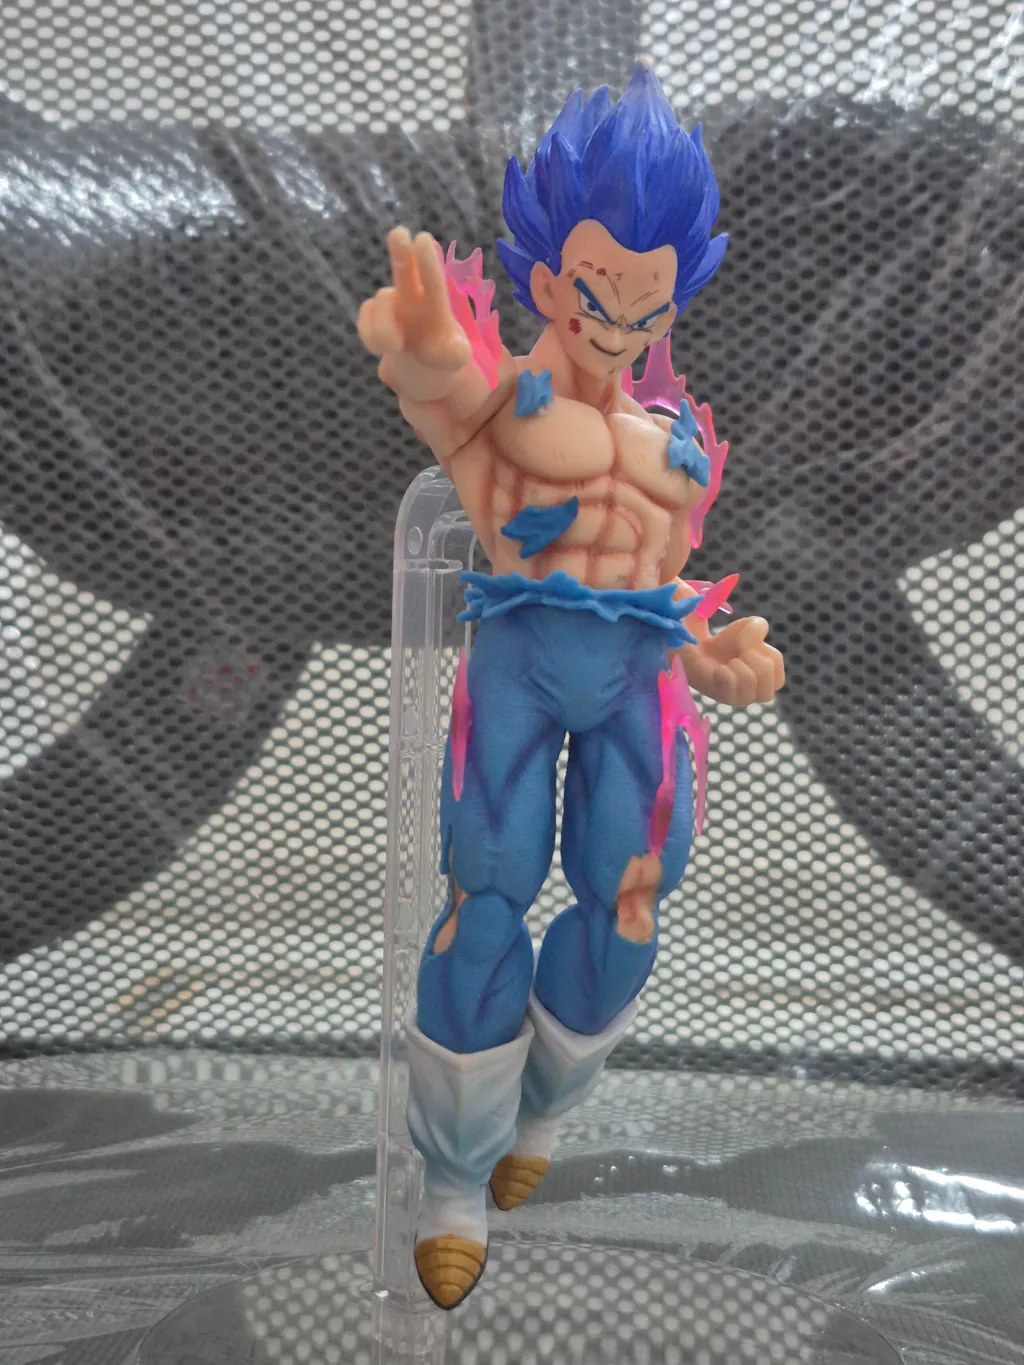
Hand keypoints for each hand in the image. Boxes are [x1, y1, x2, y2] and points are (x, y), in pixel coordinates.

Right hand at [357, 227, 470, 372]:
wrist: (420, 361)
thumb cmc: (441, 354)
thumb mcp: (455, 358)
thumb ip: (457, 354)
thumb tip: (457, 349)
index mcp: (436, 303)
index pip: (433, 282)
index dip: (427, 263)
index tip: (423, 239)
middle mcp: (412, 295)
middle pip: (404, 269)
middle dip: (401, 252)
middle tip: (399, 232)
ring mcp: (389, 303)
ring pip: (379, 307)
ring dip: (385, 332)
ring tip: (399, 346)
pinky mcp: (370, 313)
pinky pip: (365, 327)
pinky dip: (373, 341)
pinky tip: (387, 345)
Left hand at [692, 616, 784, 705]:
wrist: (700, 652)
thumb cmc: (728, 643)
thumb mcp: (747, 627)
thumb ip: (758, 627)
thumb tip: (753, 644)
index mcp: (771, 677)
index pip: (776, 662)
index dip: (762, 648)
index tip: (749, 646)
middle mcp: (759, 692)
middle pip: (767, 673)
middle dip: (752, 656)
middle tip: (739, 653)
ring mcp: (743, 698)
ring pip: (749, 679)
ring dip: (737, 664)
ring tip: (729, 663)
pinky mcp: (725, 698)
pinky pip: (729, 682)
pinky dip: (723, 671)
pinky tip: (718, 671)